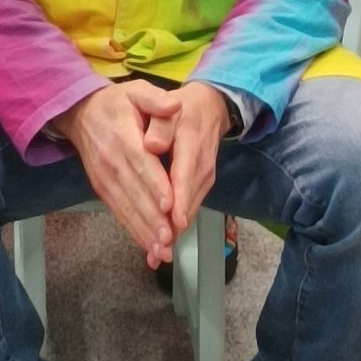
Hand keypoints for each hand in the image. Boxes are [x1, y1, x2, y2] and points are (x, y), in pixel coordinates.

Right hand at [53, 84, 174, 265]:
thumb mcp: (136, 90)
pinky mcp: (101, 188)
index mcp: (122, 135)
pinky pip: (117, 211)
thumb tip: (174, 105)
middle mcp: (110, 161)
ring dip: (143, 230)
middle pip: (134, 192)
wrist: (80, 112)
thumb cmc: (115, 102)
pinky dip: (132, 230)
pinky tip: (146, 245)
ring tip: (160, 250)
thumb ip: (155, 98)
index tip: (169, 204)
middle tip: (169, 239)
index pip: (141, 162)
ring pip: (125, 207)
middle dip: (152, 218)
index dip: (155, 184)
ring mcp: (103, 178)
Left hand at [150, 81, 231, 237]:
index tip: (175, 220)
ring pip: (190, 208)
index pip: (185, 173)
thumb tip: (152, 145)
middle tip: (160, 249)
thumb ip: (160, 124)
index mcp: (191, 141)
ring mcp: (204, 178)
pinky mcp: (201, 186)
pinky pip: (189, 207)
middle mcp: (202, 165)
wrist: (209, 109)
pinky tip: (160, 244)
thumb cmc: (181, 109)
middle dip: (175, 225)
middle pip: (189, 199)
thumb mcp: (168, 107)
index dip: (180, 198)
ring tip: (157, 254)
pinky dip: (176, 226)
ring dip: (175, 231)